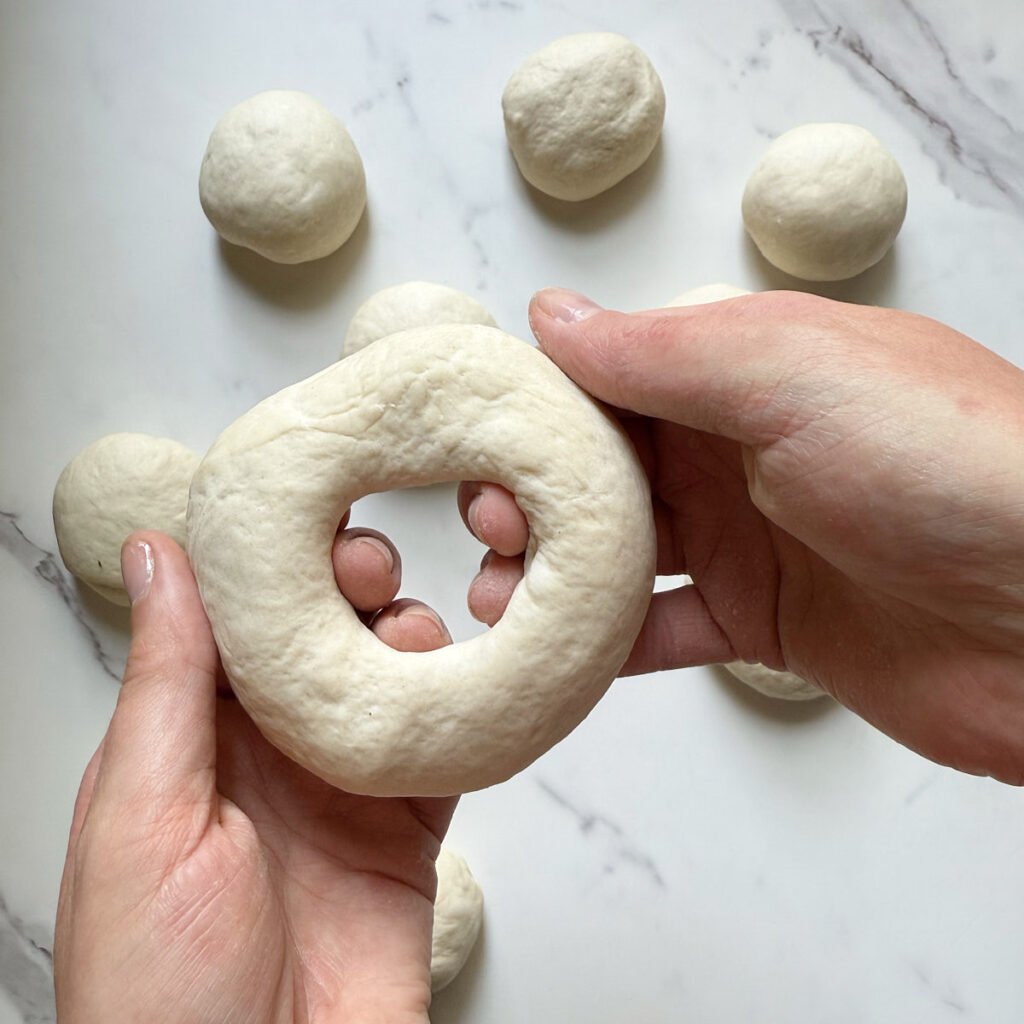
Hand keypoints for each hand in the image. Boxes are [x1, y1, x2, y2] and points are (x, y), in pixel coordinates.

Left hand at [55, 521, 454, 1022]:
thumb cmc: (157, 995)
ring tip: (409, 637)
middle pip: (320, 640)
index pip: (233, 623)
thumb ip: (165, 684)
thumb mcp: (141, 820)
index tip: (299, 509)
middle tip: (362, 570)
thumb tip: (158, 555)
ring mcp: (343, 792)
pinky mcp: (406, 832)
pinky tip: (465, 686)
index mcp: (192, 745)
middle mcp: (269, 758)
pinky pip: (445, 751)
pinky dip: (463, 713)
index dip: (267, 563)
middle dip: (345, 589)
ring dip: (407, 643)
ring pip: (390, 680)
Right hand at [462, 289, 1023, 784]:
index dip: (535, 402)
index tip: (470, 435)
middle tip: (488, 519)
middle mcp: (742, 448)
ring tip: (499, 593)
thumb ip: (659, 349)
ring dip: (556, 570)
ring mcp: (754, 539)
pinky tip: (559, 651)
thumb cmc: (950, 465)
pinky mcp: (769, 622)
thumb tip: (551, 315)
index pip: (612, 373)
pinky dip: (609, 641)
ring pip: (624, 550)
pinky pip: (667, 630)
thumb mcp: (792, 372)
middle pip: (606, 466)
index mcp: (747, 369)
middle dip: (534, 490)